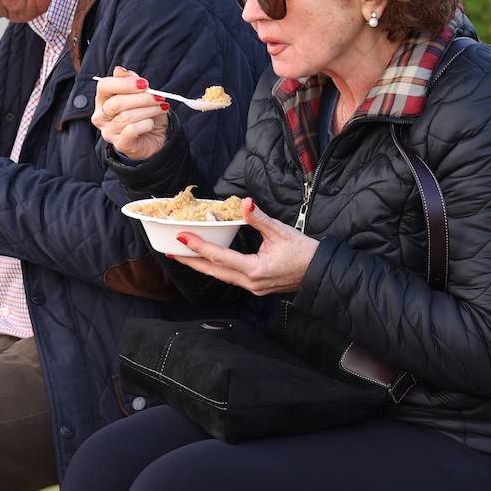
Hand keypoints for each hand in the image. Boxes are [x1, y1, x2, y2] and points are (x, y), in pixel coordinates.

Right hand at [92, 65, 168, 160]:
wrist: (154, 137)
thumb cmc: (145, 113)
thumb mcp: (141, 94)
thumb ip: (130, 81)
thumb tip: (119, 70)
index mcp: (103, 100)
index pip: (104, 86)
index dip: (124, 83)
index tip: (144, 84)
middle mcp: (101, 116)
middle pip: (116, 103)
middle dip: (141, 98)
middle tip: (158, 96)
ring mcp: (109, 132)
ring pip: (126, 117)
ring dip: (148, 110)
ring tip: (161, 108)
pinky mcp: (120, 144)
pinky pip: (132, 130)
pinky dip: (145, 124)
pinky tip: (152, 123)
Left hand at [171, 199, 318, 295]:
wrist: (319, 272)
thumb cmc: (303, 253)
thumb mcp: (281, 232)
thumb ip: (260, 219)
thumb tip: (246, 203)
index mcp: (255, 270)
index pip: (219, 257)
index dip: (199, 246)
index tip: (182, 237)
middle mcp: (250, 282)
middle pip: (214, 271)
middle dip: (191, 261)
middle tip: (171, 252)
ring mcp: (252, 287)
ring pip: (221, 276)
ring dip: (202, 266)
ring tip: (184, 257)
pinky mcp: (256, 286)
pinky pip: (230, 278)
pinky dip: (216, 269)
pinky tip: (209, 262)